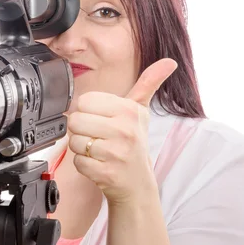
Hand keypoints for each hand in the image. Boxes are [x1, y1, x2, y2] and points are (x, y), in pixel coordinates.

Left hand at [67, 58, 177, 205]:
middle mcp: (124, 130)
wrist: (137, 183)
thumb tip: (169, 61)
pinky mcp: (106, 173)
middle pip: (75, 120)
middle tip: (98, 137)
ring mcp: (116, 153)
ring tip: (98, 151)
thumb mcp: (140, 111)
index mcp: (129, 110)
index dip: (87, 112)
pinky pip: (77, 162)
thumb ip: (149, 83)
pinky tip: (98, 164)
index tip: (101, 120)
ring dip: (81, 148)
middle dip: (81, 131)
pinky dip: (83, 165)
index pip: (84, 101)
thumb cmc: (134, 143)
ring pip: (74, 141)